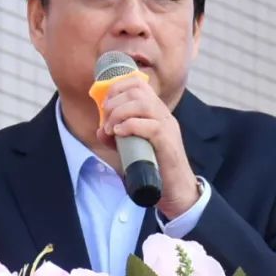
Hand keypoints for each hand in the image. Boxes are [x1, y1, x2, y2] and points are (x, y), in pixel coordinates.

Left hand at [97, 75, 199, 217]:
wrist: (176, 191)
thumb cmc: (154, 168)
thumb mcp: (130, 148)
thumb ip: (115, 138)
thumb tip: (99, 129)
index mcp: (156, 112)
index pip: (138, 84)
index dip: (117, 87)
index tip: (104, 104)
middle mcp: (163, 115)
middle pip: (138, 90)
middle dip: (115, 101)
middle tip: (106, 120)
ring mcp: (168, 127)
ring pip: (143, 104)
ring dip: (119, 113)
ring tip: (110, 129)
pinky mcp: (168, 143)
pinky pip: (150, 126)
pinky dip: (130, 126)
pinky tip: (119, 134)